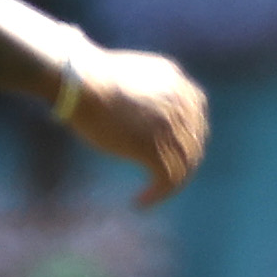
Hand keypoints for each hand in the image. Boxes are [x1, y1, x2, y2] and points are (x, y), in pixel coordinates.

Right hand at [65, 47, 210, 207]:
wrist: (80, 82)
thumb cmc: (91, 79)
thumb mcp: (132, 76)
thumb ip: (148, 91)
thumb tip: (141, 112)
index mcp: (179, 85)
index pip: (196, 120)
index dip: (186, 141)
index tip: (170, 154)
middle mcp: (182, 105)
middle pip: (193, 145)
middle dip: (180, 165)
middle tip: (161, 180)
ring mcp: (170, 127)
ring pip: (183, 165)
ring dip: (168, 184)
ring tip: (149, 194)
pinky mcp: (154, 147)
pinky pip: (168, 179)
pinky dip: (157, 194)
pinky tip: (140, 201)